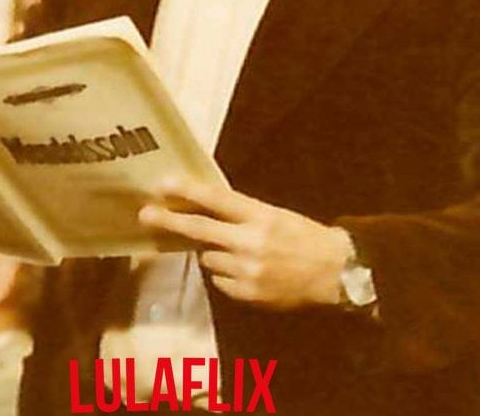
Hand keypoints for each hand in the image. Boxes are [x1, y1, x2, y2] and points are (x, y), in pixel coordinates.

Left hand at [138, 177, 351, 309]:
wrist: (334, 272)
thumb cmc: (303, 236)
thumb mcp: (274, 214)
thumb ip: (241, 213)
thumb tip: (202, 208)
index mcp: (260, 216)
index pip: (217, 199)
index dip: (187, 191)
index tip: (163, 183)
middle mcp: (250, 243)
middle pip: (200, 229)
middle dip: (169, 221)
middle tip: (145, 214)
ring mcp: (247, 271)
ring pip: (208, 257)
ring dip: (213, 251)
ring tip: (237, 250)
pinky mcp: (247, 294)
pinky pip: (219, 280)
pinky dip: (225, 273)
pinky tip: (246, 270)